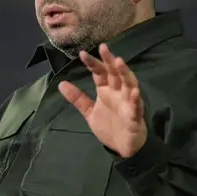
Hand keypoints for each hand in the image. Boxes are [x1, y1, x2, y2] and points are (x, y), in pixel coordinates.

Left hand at [58, 43, 146, 157]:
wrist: (122, 148)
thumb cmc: (109, 127)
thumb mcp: (89, 112)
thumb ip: (77, 98)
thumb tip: (61, 84)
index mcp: (106, 90)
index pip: (99, 73)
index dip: (92, 63)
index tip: (82, 54)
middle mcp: (118, 93)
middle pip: (114, 73)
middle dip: (109, 61)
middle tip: (103, 48)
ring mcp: (128, 103)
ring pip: (128, 84)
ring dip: (125, 73)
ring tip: (119, 62)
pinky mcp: (135, 116)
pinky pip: (136, 106)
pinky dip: (135, 98)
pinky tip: (133, 91)